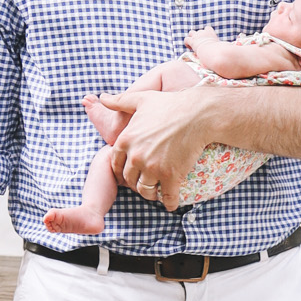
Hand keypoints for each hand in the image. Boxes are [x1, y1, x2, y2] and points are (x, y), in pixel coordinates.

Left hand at [96, 87, 215, 212]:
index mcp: (126, 140)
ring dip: (149, 194)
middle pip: (129, 180)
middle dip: (135, 183)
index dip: (121, 171)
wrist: (198, 114)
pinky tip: (171, 203)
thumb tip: (102, 98)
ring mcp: (153, 168)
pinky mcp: (171, 176)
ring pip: (145, 191)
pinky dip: (168, 203)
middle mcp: (136, 157)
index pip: (115, 165)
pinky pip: (166, 198)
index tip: (129, 174)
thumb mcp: (140, 99)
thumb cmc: (170, 104)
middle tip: (144, 183)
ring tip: (155, 192)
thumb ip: (119, 101)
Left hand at [183, 25, 226, 62]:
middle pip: (198, 30)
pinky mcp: (193, 41)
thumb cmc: (220, 51)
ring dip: (192, 38)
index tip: (206, 40)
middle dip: (198, 36)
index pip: (207, 28)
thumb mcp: (225, 47)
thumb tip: (237, 50)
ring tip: (193, 45)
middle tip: (199, 43)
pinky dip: (187, 43)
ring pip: (191, 32)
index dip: (206, 33)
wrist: (214, 52)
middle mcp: (204, 33)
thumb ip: (227, 46)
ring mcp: (197, 36)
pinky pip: (186, 39)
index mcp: (211, 33)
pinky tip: (189, 48)